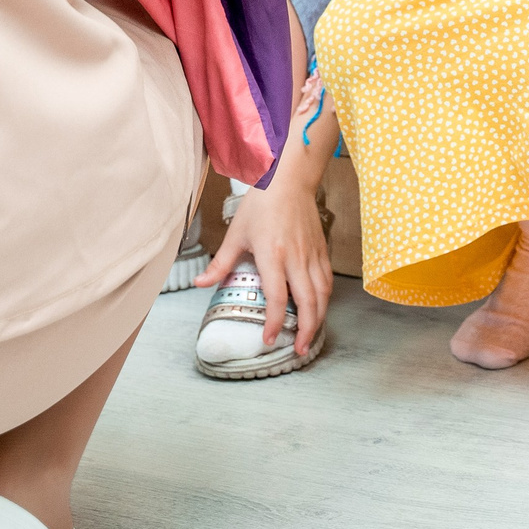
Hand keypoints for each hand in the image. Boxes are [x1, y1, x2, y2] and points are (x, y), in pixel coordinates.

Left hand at [201, 175, 332, 352]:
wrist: (288, 179)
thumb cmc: (262, 203)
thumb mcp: (236, 233)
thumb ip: (220, 262)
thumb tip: (200, 283)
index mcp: (272, 255)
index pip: (277, 298)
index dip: (275, 323)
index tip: (269, 339)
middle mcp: (296, 258)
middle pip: (308, 303)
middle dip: (305, 331)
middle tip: (299, 349)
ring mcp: (312, 254)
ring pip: (322, 294)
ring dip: (318, 319)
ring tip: (310, 336)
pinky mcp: (321, 250)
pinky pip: (327, 281)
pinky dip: (325, 299)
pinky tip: (318, 309)